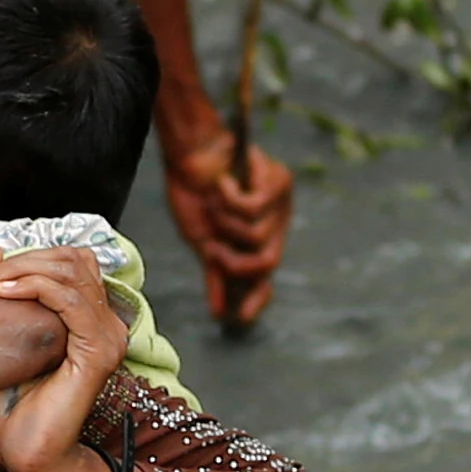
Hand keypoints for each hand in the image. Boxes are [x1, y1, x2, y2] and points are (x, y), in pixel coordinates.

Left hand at [0, 258, 124, 471]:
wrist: (23, 453)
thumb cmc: (11, 404)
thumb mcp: (2, 333)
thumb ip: (2, 287)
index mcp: (90, 319)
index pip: (71, 261)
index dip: (30, 255)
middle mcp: (108, 325)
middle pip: (74, 259)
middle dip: (25, 258)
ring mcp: (108, 338)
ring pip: (72, 272)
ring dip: (25, 270)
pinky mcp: (98, 353)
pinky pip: (71, 300)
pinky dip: (36, 287)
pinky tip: (6, 293)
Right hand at [170, 134, 297, 332]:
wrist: (190, 153)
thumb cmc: (195, 193)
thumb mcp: (203, 240)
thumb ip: (216, 272)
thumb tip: (219, 313)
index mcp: (259, 241)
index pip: (267, 276)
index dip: (257, 298)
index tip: (238, 318)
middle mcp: (275, 225)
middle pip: (268, 262)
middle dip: (236, 262)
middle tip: (213, 248)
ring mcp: (280, 205)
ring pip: (256, 237)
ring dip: (226, 223)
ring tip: (216, 202)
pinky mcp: (276, 183)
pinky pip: (252, 209)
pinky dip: (230, 198)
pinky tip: (224, 184)